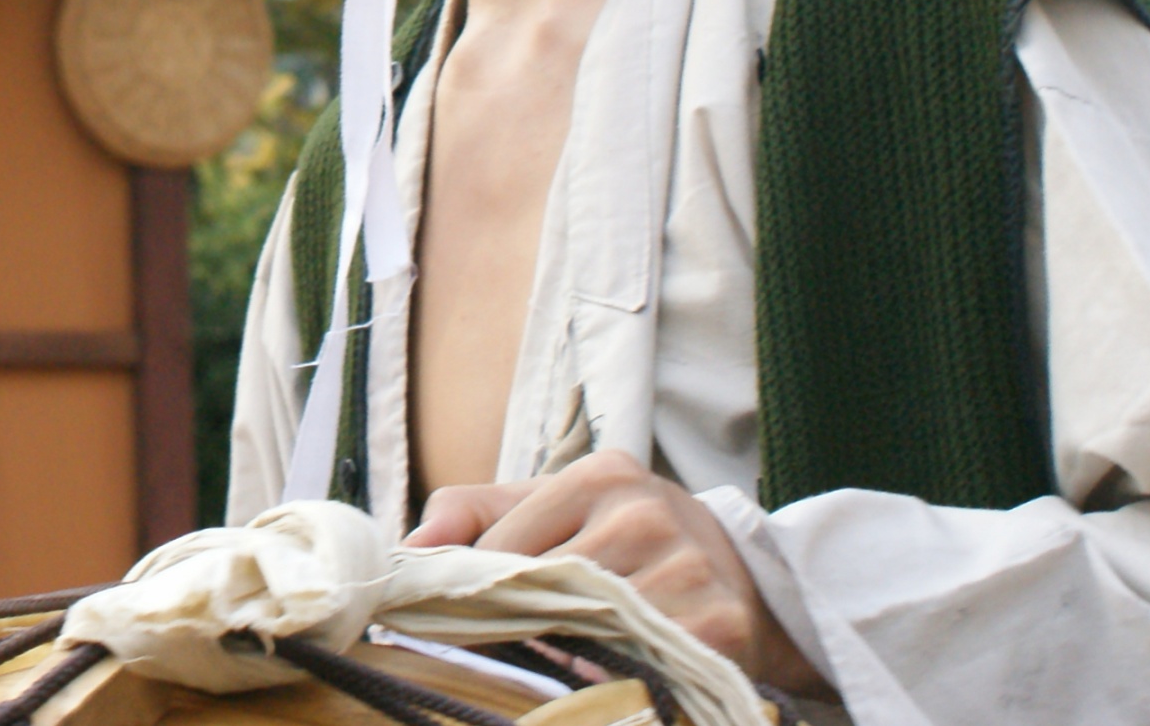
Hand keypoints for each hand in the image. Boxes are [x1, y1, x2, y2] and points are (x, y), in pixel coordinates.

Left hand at [406, 450, 828, 696]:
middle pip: (545, 586)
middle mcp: (646, 512)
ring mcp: (688, 567)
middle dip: (518, 622)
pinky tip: (612, 669)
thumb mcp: (551, 507)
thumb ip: (473, 513)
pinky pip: (642, 663)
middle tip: (510, 643)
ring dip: (566, 652)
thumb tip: (410, 547)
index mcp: (600, 475)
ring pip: (589, 629)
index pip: (507, 542)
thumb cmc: (622, 539)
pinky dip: (616, 674)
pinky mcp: (719, 625)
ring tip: (564, 653)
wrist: (738, 573)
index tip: (456, 615)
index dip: (476, 588)